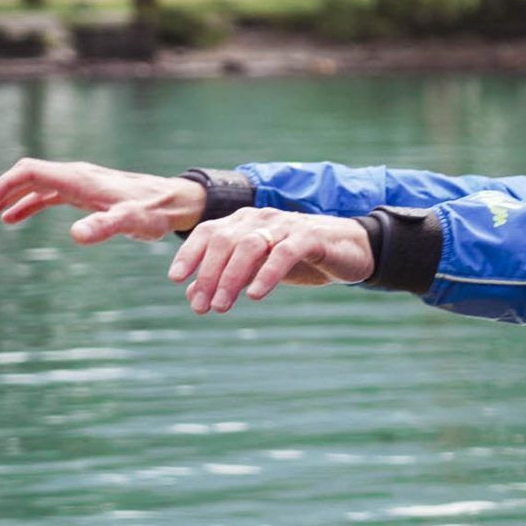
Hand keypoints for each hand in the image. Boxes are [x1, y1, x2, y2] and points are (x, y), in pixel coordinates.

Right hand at [0, 158, 204, 243]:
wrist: (174, 201)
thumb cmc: (154, 212)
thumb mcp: (131, 222)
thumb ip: (105, 227)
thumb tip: (75, 235)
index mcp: (78, 178)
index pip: (29, 172)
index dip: (2, 187)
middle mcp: (76, 175)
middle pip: (27, 175)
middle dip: (0, 192)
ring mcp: (79, 183)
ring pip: (35, 184)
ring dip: (11, 197)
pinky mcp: (85, 193)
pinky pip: (48, 194)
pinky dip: (28, 203)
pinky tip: (15, 219)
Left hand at [167, 208, 373, 312]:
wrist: (350, 249)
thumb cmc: (300, 258)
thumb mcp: (259, 269)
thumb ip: (227, 276)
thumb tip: (191, 294)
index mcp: (245, 222)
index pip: (209, 231)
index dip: (189, 253)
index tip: (174, 278)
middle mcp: (261, 218)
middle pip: (225, 240)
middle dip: (208, 274)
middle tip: (201, 307)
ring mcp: (286, 225)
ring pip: (249, 245)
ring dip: (231, 277)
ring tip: (222, 306)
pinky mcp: (310, 236)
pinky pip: (284, 252)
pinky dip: (267, 273)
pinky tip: (255, 295)